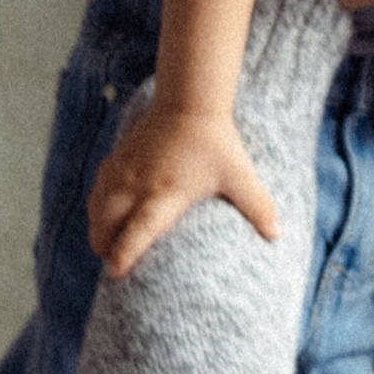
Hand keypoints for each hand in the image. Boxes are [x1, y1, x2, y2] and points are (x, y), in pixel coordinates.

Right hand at [87, 103, 279, 278]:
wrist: (189, 102)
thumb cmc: (216, 142)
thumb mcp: (240, 176)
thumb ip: (258, 207)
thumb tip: (277, 235)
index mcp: (166, 193)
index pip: (139, 228)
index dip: (125, 251)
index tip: (115, 271)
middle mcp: (138, 184)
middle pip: (107, 223)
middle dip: (104, 247)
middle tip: (112, 264)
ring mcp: (123, 172)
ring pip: (97, 208)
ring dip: (97, 229)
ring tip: (105, 245)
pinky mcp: (116, 160)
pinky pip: (97, 191)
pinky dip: (96, 209)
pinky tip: (105, 217)